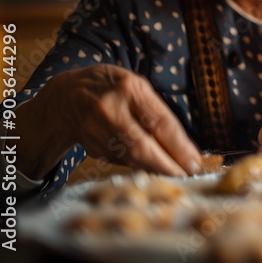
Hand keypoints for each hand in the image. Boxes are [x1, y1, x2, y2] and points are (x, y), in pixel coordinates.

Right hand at [17, 64, 201, 177]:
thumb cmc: (113, 88)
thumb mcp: (137, 87)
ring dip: (157, 170)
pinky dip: (140, 167)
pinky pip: (121, 160)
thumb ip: (156, 112)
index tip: (195, 162)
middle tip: (188, 176)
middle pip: (144, 146)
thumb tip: (182, 147)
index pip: (161, 123)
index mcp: (130, 89)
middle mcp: (110, 109)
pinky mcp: (91, 146)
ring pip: (131, 158)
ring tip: (176, 176)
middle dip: (169, 165)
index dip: (180, 147)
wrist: (66, 96)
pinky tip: (154, 170)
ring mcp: (97, 129)